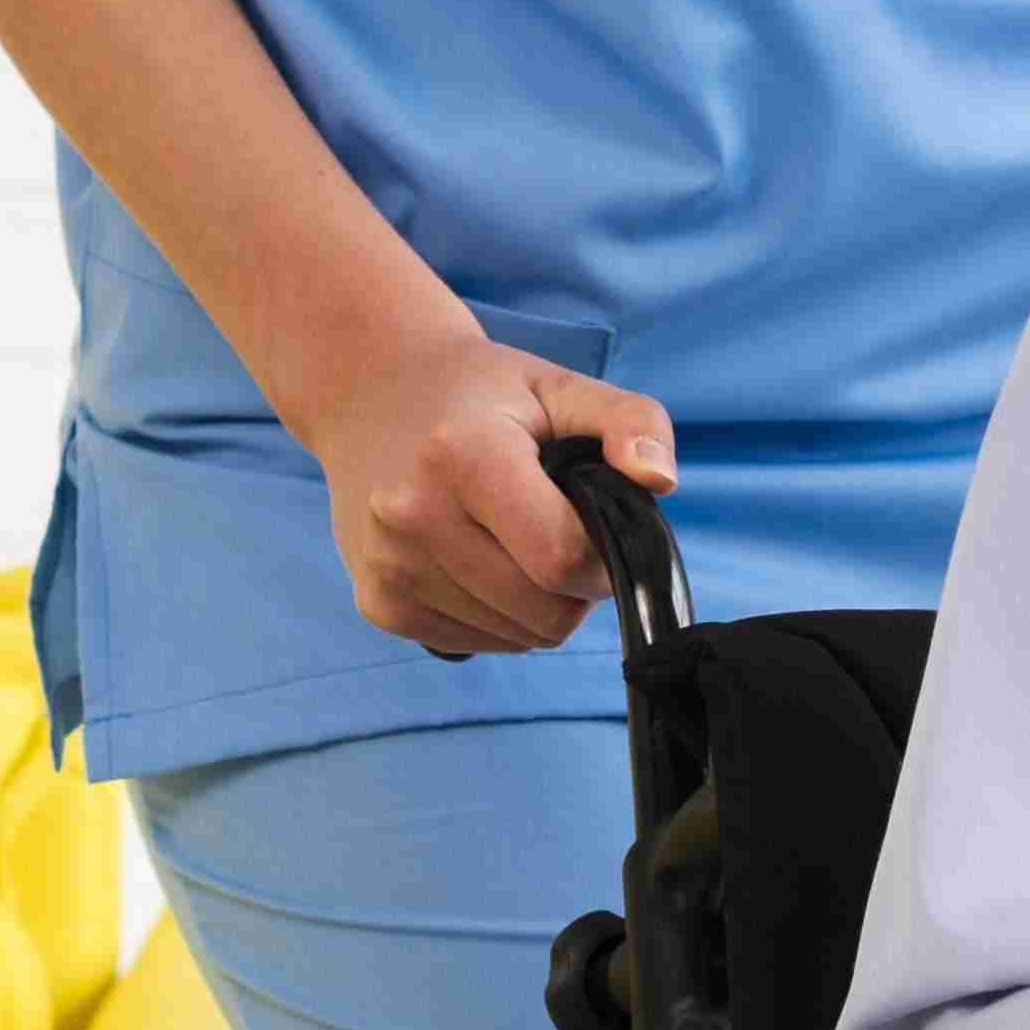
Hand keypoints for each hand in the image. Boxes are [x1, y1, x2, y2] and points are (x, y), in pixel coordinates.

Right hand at [284, 302, 676, 660]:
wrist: (370, 393)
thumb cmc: (480, 393)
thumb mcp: (562, 385)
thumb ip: (632, 422)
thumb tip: (659, 480)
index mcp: (461, 455)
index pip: (561, 558)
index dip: (602, 557)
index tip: (596, 525)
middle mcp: (411, 516)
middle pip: (545, 615)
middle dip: (575, 586)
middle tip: (558, 529)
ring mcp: (389, 567)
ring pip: (518, 639)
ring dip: (538, 604)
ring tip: (513, 538)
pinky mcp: (378, 604)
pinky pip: (478, 644)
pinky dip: (498, 615)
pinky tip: (479, 557)